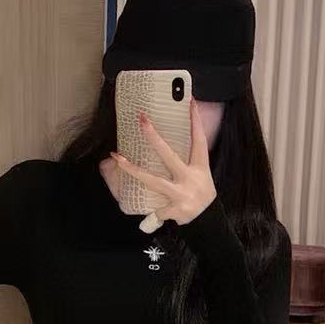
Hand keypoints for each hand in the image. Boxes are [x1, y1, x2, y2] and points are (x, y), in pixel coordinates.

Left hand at [111, 102, 215, 226]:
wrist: (207, 221)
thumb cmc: (199, 193)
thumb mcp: (201, 175)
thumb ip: (188, 161)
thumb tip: (163, 144)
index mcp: (200, 167)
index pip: (199, 141)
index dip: (196, 121)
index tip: (191, 102)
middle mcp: (191, 178)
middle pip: (169, 155)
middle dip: (154, 137)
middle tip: (142, 120)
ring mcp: (183, 194)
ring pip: (153, 180)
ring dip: (132, 169)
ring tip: (117, 157)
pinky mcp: (174, 210)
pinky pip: (155, 207)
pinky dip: (151, 210)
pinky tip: (150, 210)